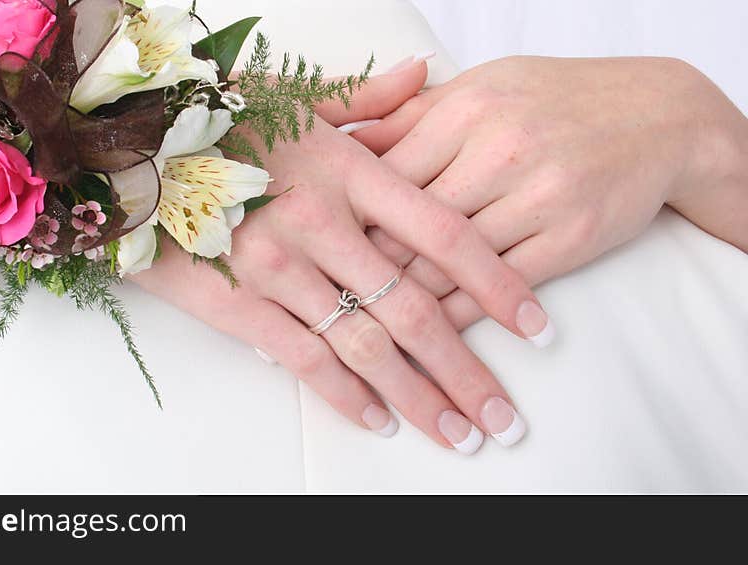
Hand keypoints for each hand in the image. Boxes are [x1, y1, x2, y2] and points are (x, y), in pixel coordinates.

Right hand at [132, 78, 549, 450]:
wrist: (125, 147)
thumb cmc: (217, 122)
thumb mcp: (294, 99)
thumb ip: (367, 99)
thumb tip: (427, 76)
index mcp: (349, 170)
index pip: (446, 233)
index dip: (500, 284)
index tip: (538, 329)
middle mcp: (322, 220)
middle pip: (414, 308)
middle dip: (466, 372)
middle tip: (504, 420)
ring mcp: (278, 265)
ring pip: (365, 344)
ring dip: (417, 397)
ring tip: (458, 435)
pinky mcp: (237, 301)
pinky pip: (302, 358)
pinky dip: (345, 395)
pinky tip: (380, 421)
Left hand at [332, 56, 747, 328]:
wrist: (660, 117)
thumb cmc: (556, 100)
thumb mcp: (483, 87)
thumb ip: (412, 116)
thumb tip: (345, 141)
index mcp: (465, 110)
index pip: (384, 176)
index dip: (344, 219)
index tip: (316, 250)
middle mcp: (498, 151)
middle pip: (409, 226)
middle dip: (362, 270)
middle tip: (325, 303)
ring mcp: (537, 196)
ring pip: (449, 266)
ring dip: (405, 307)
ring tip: (367, 335)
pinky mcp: (569, 238)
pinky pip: (499, 289)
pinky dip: (462, 319)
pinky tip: (434, 340)